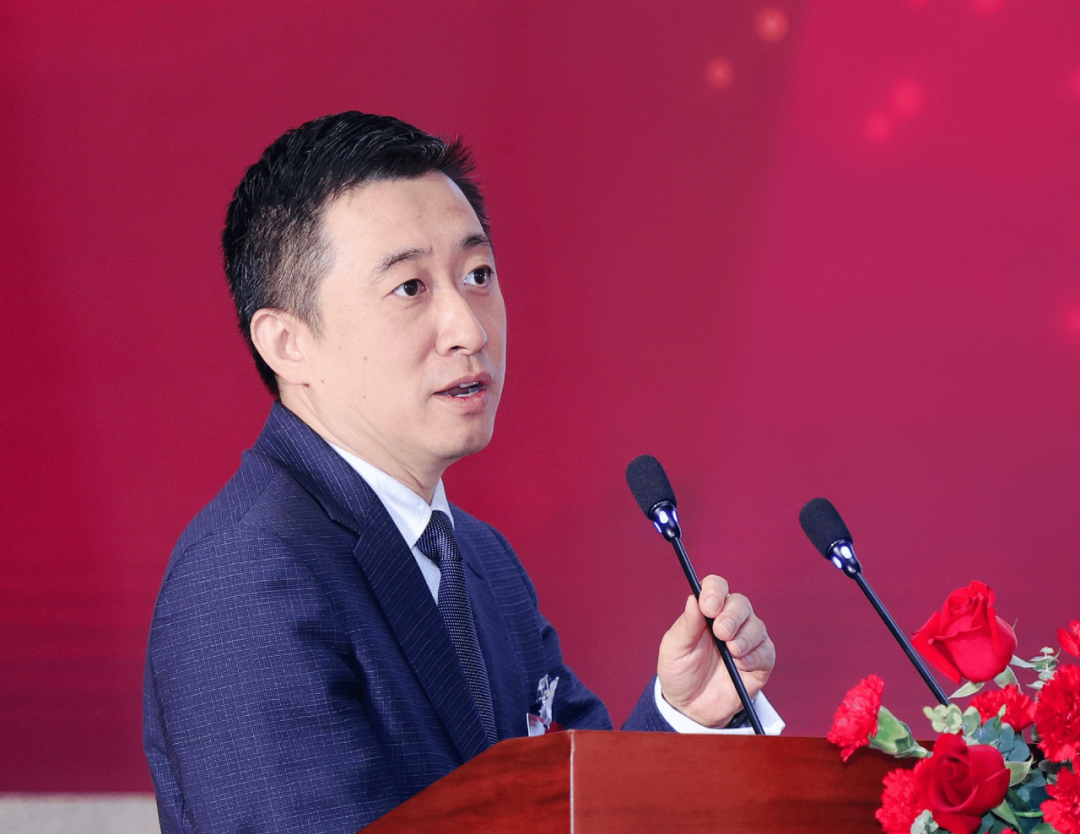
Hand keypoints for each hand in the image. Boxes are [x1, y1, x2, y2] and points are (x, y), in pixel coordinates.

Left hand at [656, 575, 774, 727]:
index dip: (715, 591)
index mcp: (707, 611)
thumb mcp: (674, 649)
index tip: (708, 607)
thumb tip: (693, 599)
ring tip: (731, 652)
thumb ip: (686, 625)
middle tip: (721, 633)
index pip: (716, 587)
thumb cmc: (680, 672)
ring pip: (756, 626)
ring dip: (745, 638)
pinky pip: (766, 652)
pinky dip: (755, 657)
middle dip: (732, 616)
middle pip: (740, 604)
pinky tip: (741, 665)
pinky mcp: (759, 662)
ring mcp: (746, 640)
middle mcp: (730, 621)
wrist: (690, 707)